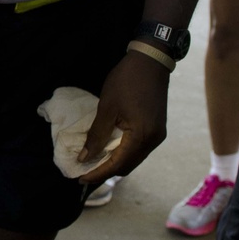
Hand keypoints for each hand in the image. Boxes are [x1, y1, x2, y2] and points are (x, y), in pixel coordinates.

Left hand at [75, 51, 169, 185]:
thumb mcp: (107, 107)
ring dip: (115, 162)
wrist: (151, 61)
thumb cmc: (126, 81)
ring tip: (94, 161)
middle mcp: (153, 141)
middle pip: (128, 166)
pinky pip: (139, 148)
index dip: (98, 173)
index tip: (80, 178)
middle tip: (85, 171)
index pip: (117, 164)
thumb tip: (85, 157)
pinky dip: (124, 152)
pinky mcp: (158, 129)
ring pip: (134, 158)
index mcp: (142, 136)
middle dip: (106, 171)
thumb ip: (96, 135)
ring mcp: (158, 135)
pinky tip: (109, 149)